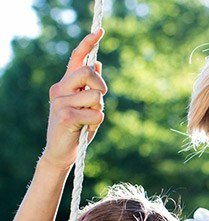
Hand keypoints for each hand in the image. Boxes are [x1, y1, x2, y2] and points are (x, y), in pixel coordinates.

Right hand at [42, 30, 106, 169]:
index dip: (88, 43)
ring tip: (90, 121)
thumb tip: (96, 63)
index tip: (100, 31)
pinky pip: (95, 113)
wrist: (61, 154)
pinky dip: (96, 122)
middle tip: (100, 99)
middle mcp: (60, 89)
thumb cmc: (76, 130)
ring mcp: (60, 102)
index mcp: (65, 85)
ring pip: (95, 96)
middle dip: (101, 86)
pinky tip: (86, 129)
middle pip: (88, 73)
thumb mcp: (85, 107)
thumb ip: (90, 87)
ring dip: (99, 110)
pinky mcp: (65, 117)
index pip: (76, 58)